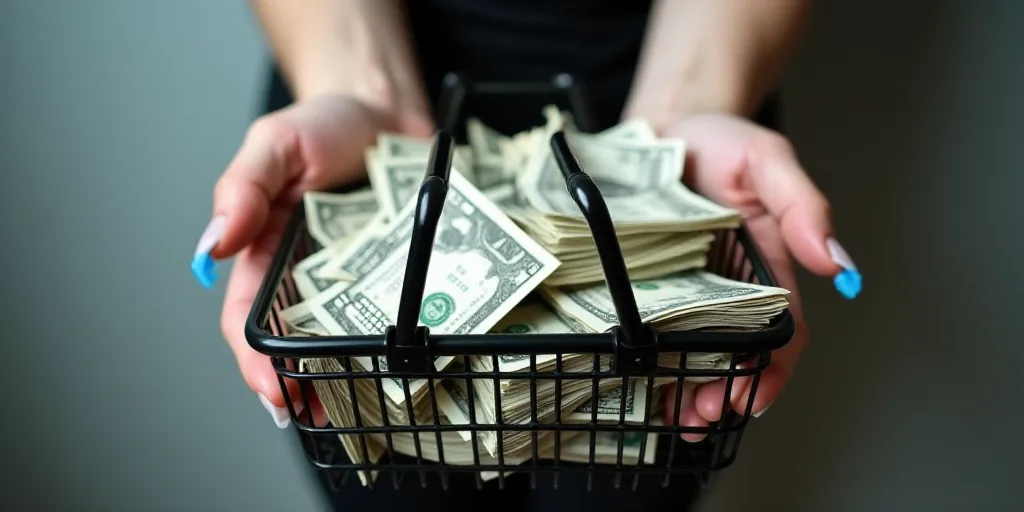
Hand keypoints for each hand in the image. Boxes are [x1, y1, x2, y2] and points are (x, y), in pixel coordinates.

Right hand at [194, 94, 432, 427]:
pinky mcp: (401, 271)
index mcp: (268, 253)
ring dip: (348, 378)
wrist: (388, 111)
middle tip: (319, 414)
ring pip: (346, 340)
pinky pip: (398, 314)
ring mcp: (359, 278)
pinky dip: (399, 344)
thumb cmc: (325, 126)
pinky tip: (407, 367)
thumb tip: (216, 243)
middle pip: (297, 344)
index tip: (274, 391)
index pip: (249, 319)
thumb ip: (244, 187)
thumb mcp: (276, 144)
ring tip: (359, 410)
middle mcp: (310, 275)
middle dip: (303, 386)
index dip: (256, 361)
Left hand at [658, 113, 856, 440]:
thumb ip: (801, 204)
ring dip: (689, 392)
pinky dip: (653, 366)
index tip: (752, 399)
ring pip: (696, 356)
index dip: (772, 372)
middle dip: (725, 394)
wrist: (662, 127)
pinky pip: (654, 334)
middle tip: (700, 416)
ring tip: (674, 416)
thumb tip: (834, 260)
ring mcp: (688, 290)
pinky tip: (643, 386)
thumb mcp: (765, 159)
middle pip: (739, 357)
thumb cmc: (718, 140)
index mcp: (769, 266)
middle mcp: (731, 287)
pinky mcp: (650, 286)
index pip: (784, 332)